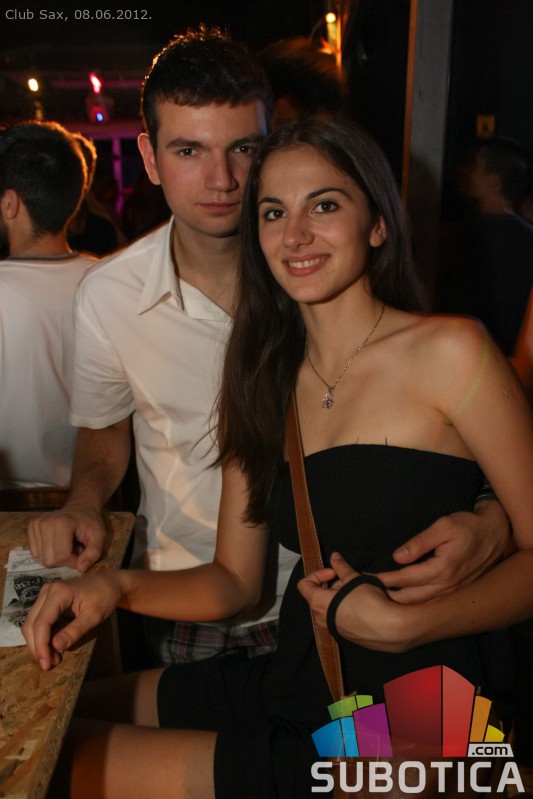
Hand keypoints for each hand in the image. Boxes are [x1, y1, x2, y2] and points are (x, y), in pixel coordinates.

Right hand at [22, 571, 121, 669]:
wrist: (110, 582)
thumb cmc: (105, 597)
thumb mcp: (94, 616)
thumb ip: (75, 630)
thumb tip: (56, 646)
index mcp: (59, 592)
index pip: (41, 622)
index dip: (41, 645)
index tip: (47, 663)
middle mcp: (48, 591)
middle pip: (31, 623)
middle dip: (37, 646)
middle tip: (50, 664)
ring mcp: (46, 594)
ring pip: (31, 622)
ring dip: (38, 642)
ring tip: (52, 657)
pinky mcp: (47, 599)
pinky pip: (38, 619)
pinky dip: (42, 635)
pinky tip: (52, 646)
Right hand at [27, 507, 106, 571]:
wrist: (80, 507)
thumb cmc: (90, 522)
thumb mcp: (99, 536)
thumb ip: (93, 553)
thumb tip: (81, 569)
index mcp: (62, 523)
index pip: (61, 556)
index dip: (73, 562)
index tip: (82, 554)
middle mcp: (45, 523)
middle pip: (49, 561)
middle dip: (64, 561)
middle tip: (74, 550)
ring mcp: (35, 524)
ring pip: (41, 559)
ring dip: (56, 557)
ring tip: (66, 545)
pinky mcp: (30, 527)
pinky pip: (35, 553)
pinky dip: (47, 553)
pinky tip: (57, 543)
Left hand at [298, 553, 405, 650]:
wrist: (391, 629)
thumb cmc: (368, 600)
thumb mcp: (354, 579)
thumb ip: (341, 567)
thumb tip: (334, 557)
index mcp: (318, 603)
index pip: (303, 585)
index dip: (317, 574)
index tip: (334, 572)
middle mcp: (322, 619)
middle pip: (319, 597)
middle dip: (333, 586)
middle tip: (350, 581)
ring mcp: (334, 631)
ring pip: (331, 609)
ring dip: (341, 598)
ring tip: (360, 592)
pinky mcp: (348, 638)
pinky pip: (341, 620)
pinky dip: (348, 610)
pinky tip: (366, 607)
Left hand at [376, 501, 509, 603]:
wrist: (495, 534)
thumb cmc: (467, 526)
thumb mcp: (443, 527)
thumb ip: (419, 543)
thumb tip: (397, 556)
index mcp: (442, 569)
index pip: (406, 578)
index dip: (385, 580)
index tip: (367, 580)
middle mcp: (447, 585)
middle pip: (411, 598)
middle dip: (388, 597)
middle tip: (367, 594)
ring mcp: (453, 591)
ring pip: (421, 604)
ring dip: (400, 603)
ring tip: (380, 599)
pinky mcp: (456, 591)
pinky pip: (431, 602)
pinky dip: (414, 604)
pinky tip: (402, 602)